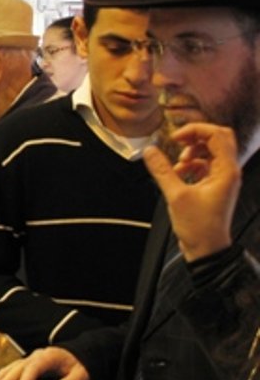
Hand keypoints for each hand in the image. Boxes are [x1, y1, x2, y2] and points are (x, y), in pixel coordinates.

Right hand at [0, 347, 87, 379]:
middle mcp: (37, 356)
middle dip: (7, 379)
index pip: (34, 369)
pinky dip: (4, 373)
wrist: (78, 356)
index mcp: (49, 357)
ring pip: (14, 366)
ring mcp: (32, 358)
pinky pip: (14, 367)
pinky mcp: (29, 363)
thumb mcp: (81, 374)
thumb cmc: (78, 366)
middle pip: (19, 367)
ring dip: (3, 376)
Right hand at [143, 123, 240, 260]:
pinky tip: (179, 174)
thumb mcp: (176, 196)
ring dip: (192, 151)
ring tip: (178, 163)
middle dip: (196, 137)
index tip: (175, 137)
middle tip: (177, 141)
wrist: (207, 248)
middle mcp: (228, 172)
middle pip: (217, 139)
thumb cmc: (199, 227)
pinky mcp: (215, 185)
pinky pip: (205, 164)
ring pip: (211, 151)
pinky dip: (191, 164)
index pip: (217, 135)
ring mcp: (223, 178)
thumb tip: (149, 151)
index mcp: (226, 171)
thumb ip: (162, 170)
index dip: (195, 131)